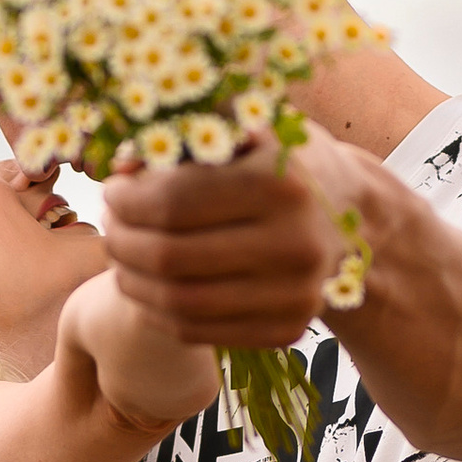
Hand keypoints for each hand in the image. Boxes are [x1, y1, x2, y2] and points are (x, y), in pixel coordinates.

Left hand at [99, 127, 365, 348]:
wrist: (353, 217)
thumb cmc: (282, 163)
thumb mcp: (245, 130)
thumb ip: (182, 138)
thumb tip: (121, 165)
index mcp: (280, 183)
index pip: (173, 201)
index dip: (126, 199)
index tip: (112, 189)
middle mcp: (294, 242)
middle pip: (171, 256)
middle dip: (121, 240)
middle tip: (108, 225)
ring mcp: (295, 294)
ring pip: (179, 302)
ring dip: (131, 280)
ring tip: (119, 256)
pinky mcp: (289, 328)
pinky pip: (200, 330)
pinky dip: (158, 311)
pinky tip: (146, 285)